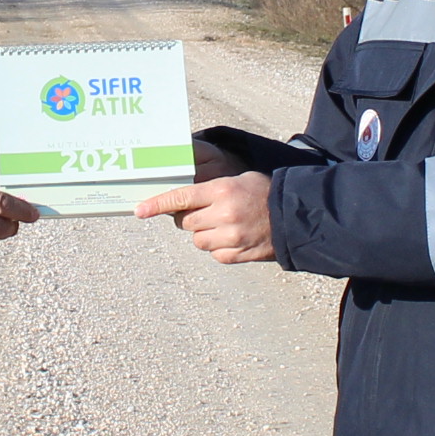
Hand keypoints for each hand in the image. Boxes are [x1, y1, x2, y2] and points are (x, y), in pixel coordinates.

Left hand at [136, 171, 275, 262]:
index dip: (157, 204)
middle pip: (185, 221)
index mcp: (222, 191)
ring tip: (226, 225)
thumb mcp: (237, 181)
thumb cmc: (265, 194)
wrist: (295, 217)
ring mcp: (229, 237)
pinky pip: (212, 253)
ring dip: (204, 233)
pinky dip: (218, 246)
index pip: (181, 197)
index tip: (139, 210)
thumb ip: (208, 191)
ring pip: (197, 239)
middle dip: (190, 217)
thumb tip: (179, 202)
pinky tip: (234, 237)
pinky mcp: (234, 255)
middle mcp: (223, 214)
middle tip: (208, 212)